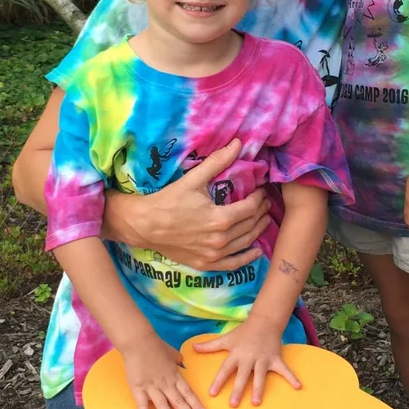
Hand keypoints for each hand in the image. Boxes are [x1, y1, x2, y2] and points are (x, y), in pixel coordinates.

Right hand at [103, 139, 270, 269]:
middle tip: (264, 202)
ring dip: (257, 231)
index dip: (258, 199)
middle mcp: (220, 240)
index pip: (250, 208)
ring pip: (245, 243)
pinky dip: (246, 258)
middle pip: (250, 225)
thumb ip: (218, 161)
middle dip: (260, 212)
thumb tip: (238, 143)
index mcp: (220, 219)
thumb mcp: (193, 179)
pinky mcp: (205, 264)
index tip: (261, 191)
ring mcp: (213, 255)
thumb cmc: (168, 201)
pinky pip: (232, 264)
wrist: (144, 225)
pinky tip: (255, 251)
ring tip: (263, 219)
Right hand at [123, 335, 206, 408]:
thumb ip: (177, 359)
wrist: (138, 341)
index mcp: (175, 375)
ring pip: (163, 405)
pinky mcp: (138, 388)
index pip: (188, 392)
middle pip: (179, 401)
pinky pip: (142, 404)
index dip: (195, 404)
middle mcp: (165, 383)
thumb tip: (182, 362)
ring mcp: (152, 386)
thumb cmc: (155, 345)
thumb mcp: (171, 351)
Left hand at [195, 315, 301, 406]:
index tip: (212, 394)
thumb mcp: (226, 339)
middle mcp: (249, 358)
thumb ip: (210, 346)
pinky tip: (298, 387)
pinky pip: (284, 370)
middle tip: (233, 404)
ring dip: (258, 389)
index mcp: (236, 354)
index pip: (225, 369)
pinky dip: (292, 378)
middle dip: (238, 389)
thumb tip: (192, 348)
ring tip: (255, 402)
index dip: (218, 381)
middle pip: (242, 376)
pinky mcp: (275, 359)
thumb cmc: (243, 333)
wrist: (264, 321)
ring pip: (260, 376)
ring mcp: (263, 359)